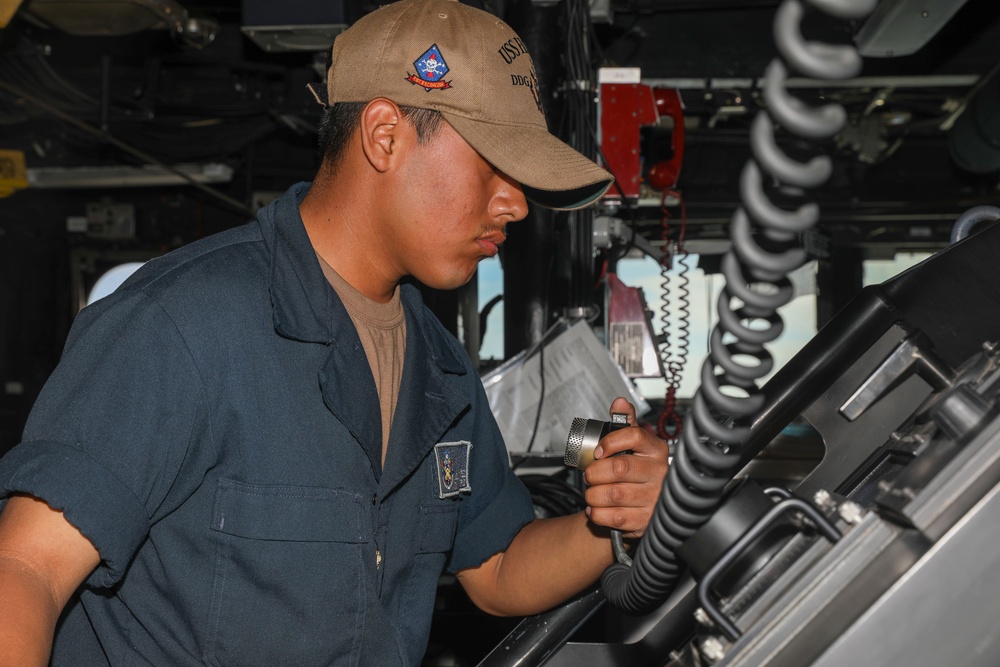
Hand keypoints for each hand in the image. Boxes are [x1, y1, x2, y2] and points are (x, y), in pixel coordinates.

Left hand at [583, 397, 669, 538]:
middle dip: (594, 472)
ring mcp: (654, 499)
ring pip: (613, 494)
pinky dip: (597, 513)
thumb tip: (620, 402)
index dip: (610, 442)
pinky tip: (596, 508)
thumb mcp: (634, 446)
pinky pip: (613, 517)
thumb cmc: (636, 472)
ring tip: (592, 492)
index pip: (634, 436)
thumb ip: (625, 424)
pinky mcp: (646, 521)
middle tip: (589, 475)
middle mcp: (659, 474)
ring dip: (593, 494)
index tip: (598, 451)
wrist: (646, 509)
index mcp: (656, 451)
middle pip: (619, 467)